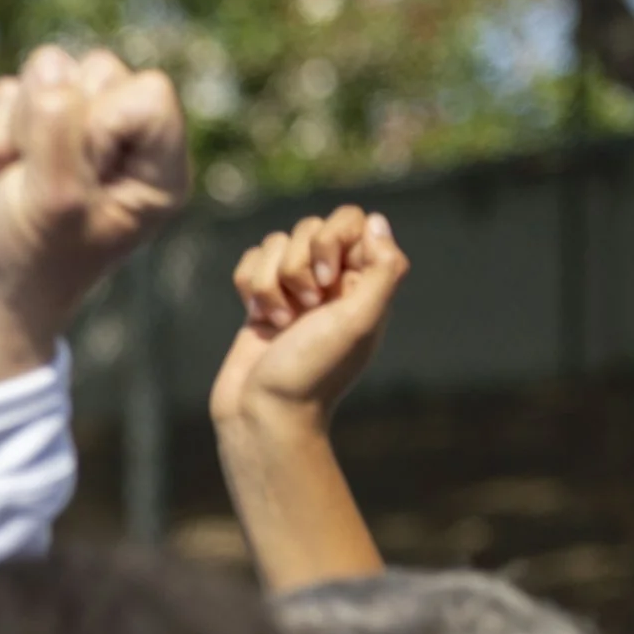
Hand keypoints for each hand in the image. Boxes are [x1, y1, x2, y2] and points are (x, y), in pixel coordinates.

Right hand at [0, 44, 188, 397]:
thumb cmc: (31, 259)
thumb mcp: (55, 202)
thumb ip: (56, 128)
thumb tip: (49, 67)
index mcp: (159, 167)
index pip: (148, 93)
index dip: (102, 124)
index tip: (79, 177)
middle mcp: (127, 140)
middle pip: (101, 71)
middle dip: (57, 122)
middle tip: (44, 180)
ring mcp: (79, 127)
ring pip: (54, 69)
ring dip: (21, 123)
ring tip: (19, 175)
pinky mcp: (33, 123)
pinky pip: (12, 87)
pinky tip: (1, 168)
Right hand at [211, 206, 408, 432]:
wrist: (263, 412)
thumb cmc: (312, 372)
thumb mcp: (360, 321)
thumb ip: (383, 268)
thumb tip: (377, 222)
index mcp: (362, 281)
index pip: (350, 221)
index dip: (331, 240)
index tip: (328, 281)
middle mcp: (330, 280)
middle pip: (308, 228)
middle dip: (297, 266)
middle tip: (306, 309)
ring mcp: (294, 289)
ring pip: (274, 244)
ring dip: (270, 283)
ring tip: (281, 323)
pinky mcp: (261, 300)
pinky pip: (251, 262)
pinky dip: (250, 286)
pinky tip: (259, 318)